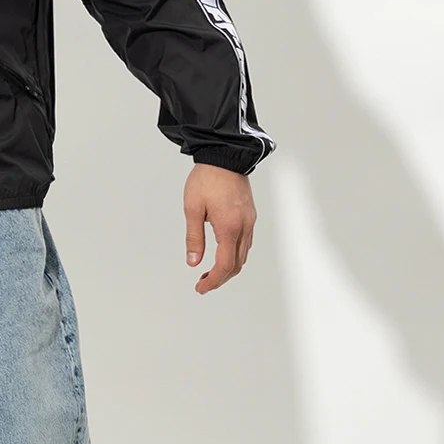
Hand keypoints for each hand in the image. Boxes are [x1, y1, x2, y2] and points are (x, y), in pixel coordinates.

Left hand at [184, 164, 256, 293]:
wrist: (226, 155)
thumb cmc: (207, 179)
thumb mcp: (193, 209)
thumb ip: (194, 238)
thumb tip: (193, 262)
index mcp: (229, 227)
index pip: (225, 265)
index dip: (213, 281)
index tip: (200, 288)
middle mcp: (244, 227)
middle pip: (236, 265)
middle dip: (220, 279)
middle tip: (203, 284)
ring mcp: (250, 222)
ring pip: (243, 256)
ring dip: (228, 269)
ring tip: (210, 272)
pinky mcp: (250, 216)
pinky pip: (245, 244)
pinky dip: (234, 256)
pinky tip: (221, 255)